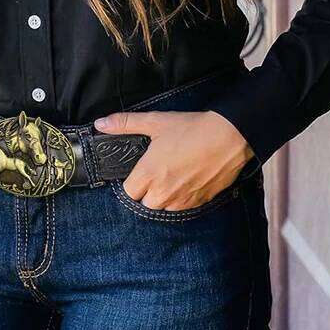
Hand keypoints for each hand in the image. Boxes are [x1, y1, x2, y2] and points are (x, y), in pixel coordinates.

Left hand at [93, 108, 255, 210]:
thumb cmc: (191, 128)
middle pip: (145, 203)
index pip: (128, 192)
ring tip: (174, 174)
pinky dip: (183, 198)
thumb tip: (100, 124)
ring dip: (165, 196)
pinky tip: (188, 179)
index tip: (140, 170)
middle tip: (158, 170)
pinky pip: (183, 207)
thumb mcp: (155, 122)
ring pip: (164, 207)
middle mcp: (163, 192)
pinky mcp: (200, 202)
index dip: (133, 180)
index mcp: (149, 174)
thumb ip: (125, 124)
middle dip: (148, 190)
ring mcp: (182, 200)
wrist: (229, 137)